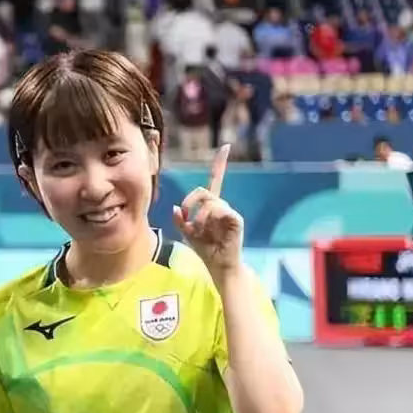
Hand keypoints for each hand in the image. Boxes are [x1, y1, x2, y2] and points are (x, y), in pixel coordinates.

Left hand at [172, 145, 243, 276]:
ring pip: (210, 201)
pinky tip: (207, 231)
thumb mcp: (187, 234)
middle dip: (190, 200)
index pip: (215, 180)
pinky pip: (220, 209)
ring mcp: (230, 212)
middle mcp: (222, 206)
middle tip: (185, 215)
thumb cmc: (206, 250)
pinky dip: (208, 218)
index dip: (219, 164)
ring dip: (198, 216)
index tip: (225, 147)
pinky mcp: (236, 219)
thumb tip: (176, 208)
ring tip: (197, 230)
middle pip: (203, 190)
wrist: (219, 265)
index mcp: (211, 206)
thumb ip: (181, 221)